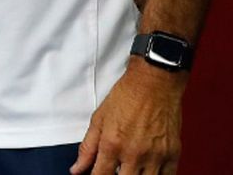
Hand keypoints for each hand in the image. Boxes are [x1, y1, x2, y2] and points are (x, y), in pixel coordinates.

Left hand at [70, 63, 184, 173]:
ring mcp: (155, 155)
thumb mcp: (98, 120)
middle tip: (116, 169)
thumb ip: (87, 148)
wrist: (153, 84)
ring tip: (131, 169)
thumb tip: (76, 169)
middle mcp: (134, 153)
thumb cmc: (125, 97)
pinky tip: (148, 171)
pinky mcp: (173, 153)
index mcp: (112, 144)